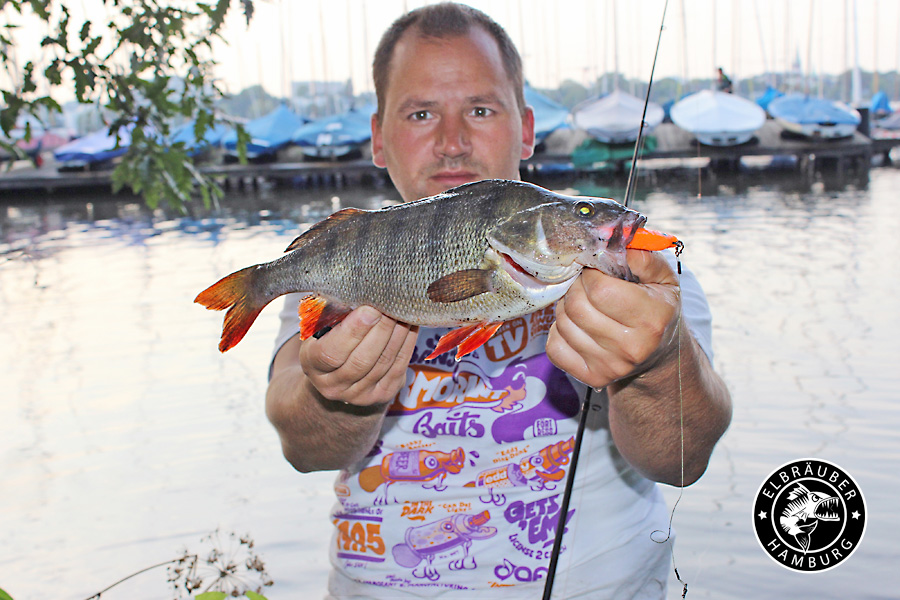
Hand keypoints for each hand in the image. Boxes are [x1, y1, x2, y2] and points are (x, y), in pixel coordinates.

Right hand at [298, 306, 418, 406]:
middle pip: (362, 360)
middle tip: (394, 305)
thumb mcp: (321, 326)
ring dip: (398, 335)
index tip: (369, 309)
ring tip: (405, 311)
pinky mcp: (382, 395)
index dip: (353, 332)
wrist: (336, 374)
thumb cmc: (329, 338)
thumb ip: (335, 313)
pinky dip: (407, 344)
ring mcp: (358, 395)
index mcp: (311, 364)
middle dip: (381, 330)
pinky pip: (398, 367)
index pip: (331, 353)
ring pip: (384, 363)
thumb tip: (363, 292)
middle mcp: (332, 386)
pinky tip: (411, 325)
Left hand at [546, 250, 680, 388]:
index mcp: (652, 318)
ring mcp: (610, 366)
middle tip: (586, 284)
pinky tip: (578, 326)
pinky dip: (559, 332)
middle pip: (577, 305)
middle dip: (576, 287)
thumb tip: (610, 242)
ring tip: (585, 304)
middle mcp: (632, 347)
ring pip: (563, 323)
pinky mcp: (592, 377)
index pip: (599, 289)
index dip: (591, 273)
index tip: (597, 271)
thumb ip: (640, 256)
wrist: (659, 354)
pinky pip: (554, 346)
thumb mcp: (662, 277)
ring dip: (567, 307)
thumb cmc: (657, 307)